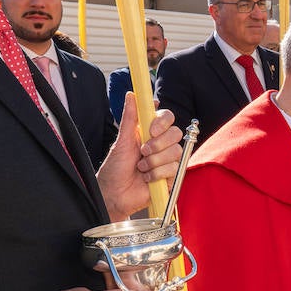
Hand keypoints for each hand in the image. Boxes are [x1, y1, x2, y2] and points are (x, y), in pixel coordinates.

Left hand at [97, 92, 184, 220]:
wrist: (115, 195)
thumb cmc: (115, 169)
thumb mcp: (121, 141)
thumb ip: (130, 118)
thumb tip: (131, 95)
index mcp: (149, 132)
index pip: (167, 117)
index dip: (162, 121)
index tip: (151, 129)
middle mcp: (161, 144)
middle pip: (175, 133)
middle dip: (158, 144)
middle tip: (142, 152)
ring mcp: (167, 160)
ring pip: (175, 151)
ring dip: (154, 161)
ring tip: (141, 168)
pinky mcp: (172, 176)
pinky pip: (174, 168)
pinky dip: (157, 173)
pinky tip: (147, 178)